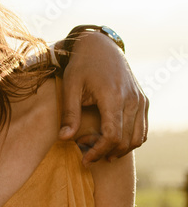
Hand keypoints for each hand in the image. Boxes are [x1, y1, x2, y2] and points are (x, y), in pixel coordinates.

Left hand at [59, 31, 147, 164]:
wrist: (100, 47)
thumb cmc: (81, 66)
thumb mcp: (70, 87)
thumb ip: (69, 114)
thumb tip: (64, 139)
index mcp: (113, 97)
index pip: (112, 135)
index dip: (99, 152)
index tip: (85, 160)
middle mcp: (132, 100)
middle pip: (125, 140)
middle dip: (106, 152)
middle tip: (87, 154)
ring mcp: (140, 100)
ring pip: (138, 137)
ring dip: (120, 150)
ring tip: (99, 150)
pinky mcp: (143, 101)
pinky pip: (142, 129)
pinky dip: (130, 140)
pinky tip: (111, 142)